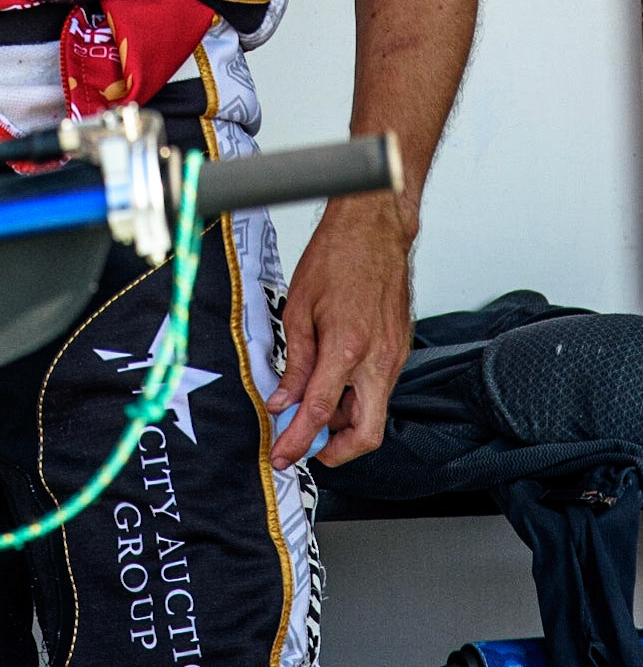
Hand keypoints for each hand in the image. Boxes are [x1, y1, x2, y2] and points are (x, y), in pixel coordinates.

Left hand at [266, 190, 412, 469]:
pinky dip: (358, 396)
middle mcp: (378, 360)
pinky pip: (380, 389)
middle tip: (308, 446)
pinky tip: (335, 381)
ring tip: (314, 403)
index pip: (321, 413)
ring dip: (346, 421)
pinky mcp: (401, 349)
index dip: (298, 441)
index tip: (284, 455)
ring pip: (375, 413)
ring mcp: (395, 356)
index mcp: (347, 348)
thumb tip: (283, 400)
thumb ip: (295, 362)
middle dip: (336, 452)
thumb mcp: (299, 308)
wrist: (374, 229)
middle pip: (366, 434)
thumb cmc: (336, 256)